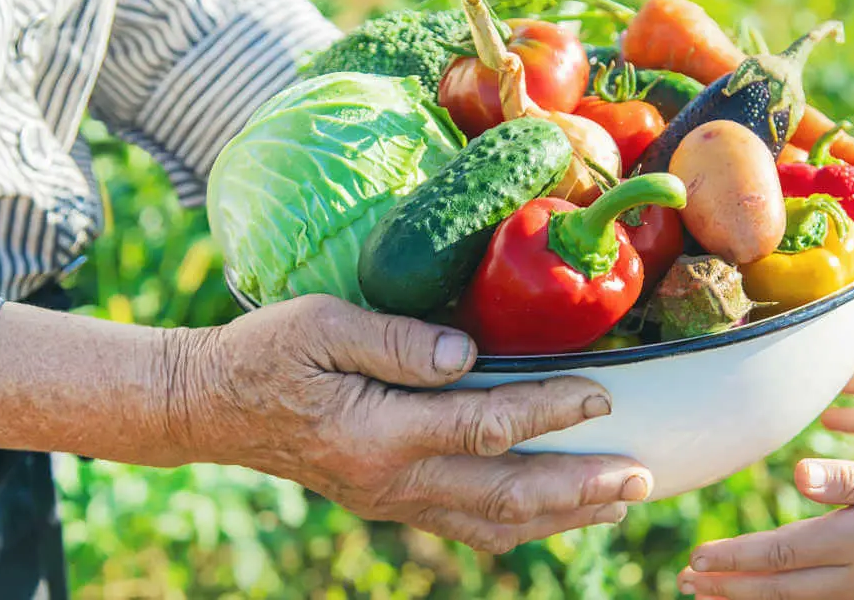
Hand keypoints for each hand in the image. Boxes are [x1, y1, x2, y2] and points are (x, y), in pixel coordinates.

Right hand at [169, 295, 652, 552]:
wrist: (212, 408)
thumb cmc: (266, 356)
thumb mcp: (321, 327)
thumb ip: (397, 342)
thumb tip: (468, 353)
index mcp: (376, 433)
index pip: (483, 426)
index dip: (547, 412)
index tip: (600, 396)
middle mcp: (391, 481)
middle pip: (503, 494)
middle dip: (578, 487)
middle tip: (641, 478)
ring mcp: (392, 500)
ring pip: (492, 522)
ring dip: (561, 515)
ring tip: (617, 504)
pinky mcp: (391, 503)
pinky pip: (466, 526)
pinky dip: (518, 524)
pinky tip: (554, 515)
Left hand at [677, 459, 853, 599]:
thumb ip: (849, 480)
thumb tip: (798, 473)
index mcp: (853, 541)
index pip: (780, 554)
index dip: (735, 559)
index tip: (699, 557)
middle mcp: (852, 580)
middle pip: (776, 588)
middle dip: (727, 586)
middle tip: (687, 580)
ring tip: (705, 596)